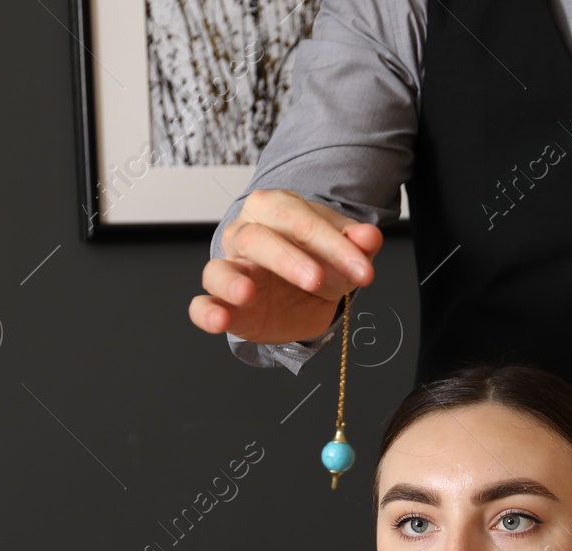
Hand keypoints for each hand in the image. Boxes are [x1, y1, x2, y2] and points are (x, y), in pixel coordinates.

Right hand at [189, 189, 383, 344]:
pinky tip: (220, 321)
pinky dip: (207, 313)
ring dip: (232, 281)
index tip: (364, 270)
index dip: (333, 244)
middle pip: (259, 239)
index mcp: (275, 208)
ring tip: (248, 292)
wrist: (300, 291)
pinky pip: (202, 305)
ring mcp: (229, 267)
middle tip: (321, 280)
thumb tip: (369, 236)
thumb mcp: (343, 251)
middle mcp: (244, 233)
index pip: (300, 220)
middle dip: (291, 260)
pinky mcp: (221, 302)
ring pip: (220, 269)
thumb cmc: (317, 259)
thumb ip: (356, 243)